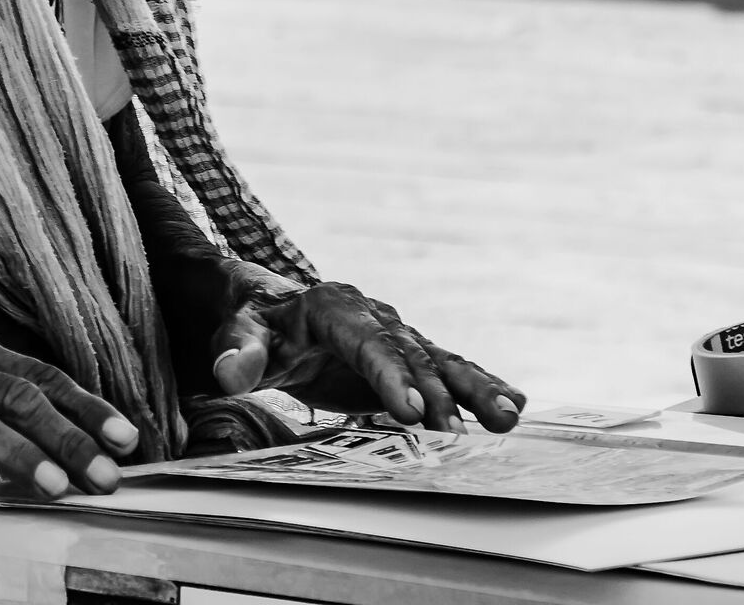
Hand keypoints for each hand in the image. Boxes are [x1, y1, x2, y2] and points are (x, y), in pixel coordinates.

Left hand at [208, 278, 525, 433]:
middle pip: (413, 356)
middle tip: (459, 436)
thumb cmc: (252, 323)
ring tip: (507, 418)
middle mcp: (375, 316)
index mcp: (335, 306)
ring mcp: (396, 336)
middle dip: (438, 396)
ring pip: (441, 361)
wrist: (268, 309)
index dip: (390, 374)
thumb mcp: (237, 332)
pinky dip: (478, 386)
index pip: (368, 342)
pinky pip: (446, 371)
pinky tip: (512, 404)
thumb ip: (236, 350)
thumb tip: (230, 372)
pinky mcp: (406, 358)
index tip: (408, 409)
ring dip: (474, 390)